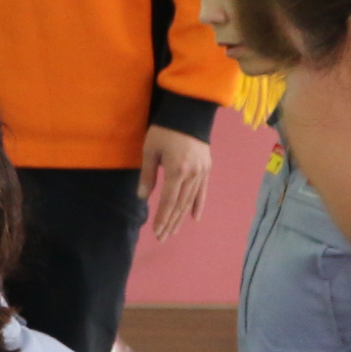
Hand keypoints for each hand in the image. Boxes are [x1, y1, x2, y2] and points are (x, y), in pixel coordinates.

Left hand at [140, 124, 213, 242]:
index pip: (168, 201)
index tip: (156, 231)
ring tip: (173, 231)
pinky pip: (203, 191)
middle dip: (170, 222)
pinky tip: (194, 218)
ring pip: (190, 200)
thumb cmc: (165, 130)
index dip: (162, 218)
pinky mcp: (207, 169)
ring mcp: (202, 173)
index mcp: (177, 171)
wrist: (189, 114)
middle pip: (180, 204)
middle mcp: (192, 175)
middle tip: (162, 237)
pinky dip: (198, 205)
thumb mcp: (150, 150)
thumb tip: (143, 197)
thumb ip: (147, 174)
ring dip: (181, 217)